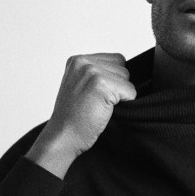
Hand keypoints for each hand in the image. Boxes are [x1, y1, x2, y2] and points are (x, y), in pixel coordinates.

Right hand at [26, 53, 135, 177]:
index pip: (116, 59)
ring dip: (119, 95)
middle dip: (117, 86)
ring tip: (99, 105)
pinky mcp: (101, 84)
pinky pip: (130, 90)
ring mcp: (92, 71)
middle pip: (123, 67)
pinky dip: (125, 103)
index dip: (114, 79)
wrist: (63, 136)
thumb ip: (98, 73)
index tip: (97, 95)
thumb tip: (127, 71)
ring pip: (127, 78)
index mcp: (77, 60)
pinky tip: (104, 110)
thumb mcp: (80, 86)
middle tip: (96, 102)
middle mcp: (83, 62)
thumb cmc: (74, 118)